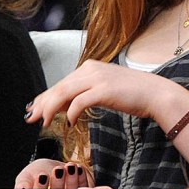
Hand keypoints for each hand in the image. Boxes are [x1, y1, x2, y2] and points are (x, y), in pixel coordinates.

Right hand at [14, 159, 92, 188]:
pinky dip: (81, 176)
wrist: (50, 167)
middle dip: (58, 183)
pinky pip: (85, 186)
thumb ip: (22, 184)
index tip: (42, 177)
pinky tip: (77, 168)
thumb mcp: (25, 177)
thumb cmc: (36, 174)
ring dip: (72, 178)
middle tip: (57, 171)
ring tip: (68, 167)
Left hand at [24, 60, 169, 129]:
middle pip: (59, 86)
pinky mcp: (104, 90)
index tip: (35, 109)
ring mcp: (98, 78)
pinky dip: (71, 113)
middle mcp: (91, 69)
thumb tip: (64, 106)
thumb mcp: (105, 89)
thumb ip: (85, 93)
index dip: (45, 97)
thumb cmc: (134, 93)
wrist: (156, 93)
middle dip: (43, 103)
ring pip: (64, 93)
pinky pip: (79, 102)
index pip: (62, 82)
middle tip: (32, 117)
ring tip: (44, 122)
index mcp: (91, 66)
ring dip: (51, 109)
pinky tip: (70, 122)